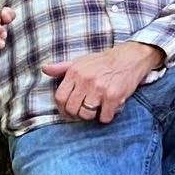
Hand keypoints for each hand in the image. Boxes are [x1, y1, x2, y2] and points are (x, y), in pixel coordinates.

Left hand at [42, 42, 164, 123]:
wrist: (130, 58)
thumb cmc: (103, 61)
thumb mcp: (81, 61)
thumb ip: (61, 67)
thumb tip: (44, 69)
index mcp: (75, 72)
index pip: (59, 97)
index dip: (62, 109)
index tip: (68, 112)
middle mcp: (85, 80)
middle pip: (72, 109)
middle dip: (77, 114)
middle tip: (84, 111)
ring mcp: (100, 89)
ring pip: (87, 115)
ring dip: (92, 116)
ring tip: (97, 108)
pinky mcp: (114, 96)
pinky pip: (104, 117)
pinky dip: (106, 116)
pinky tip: (109, 108)